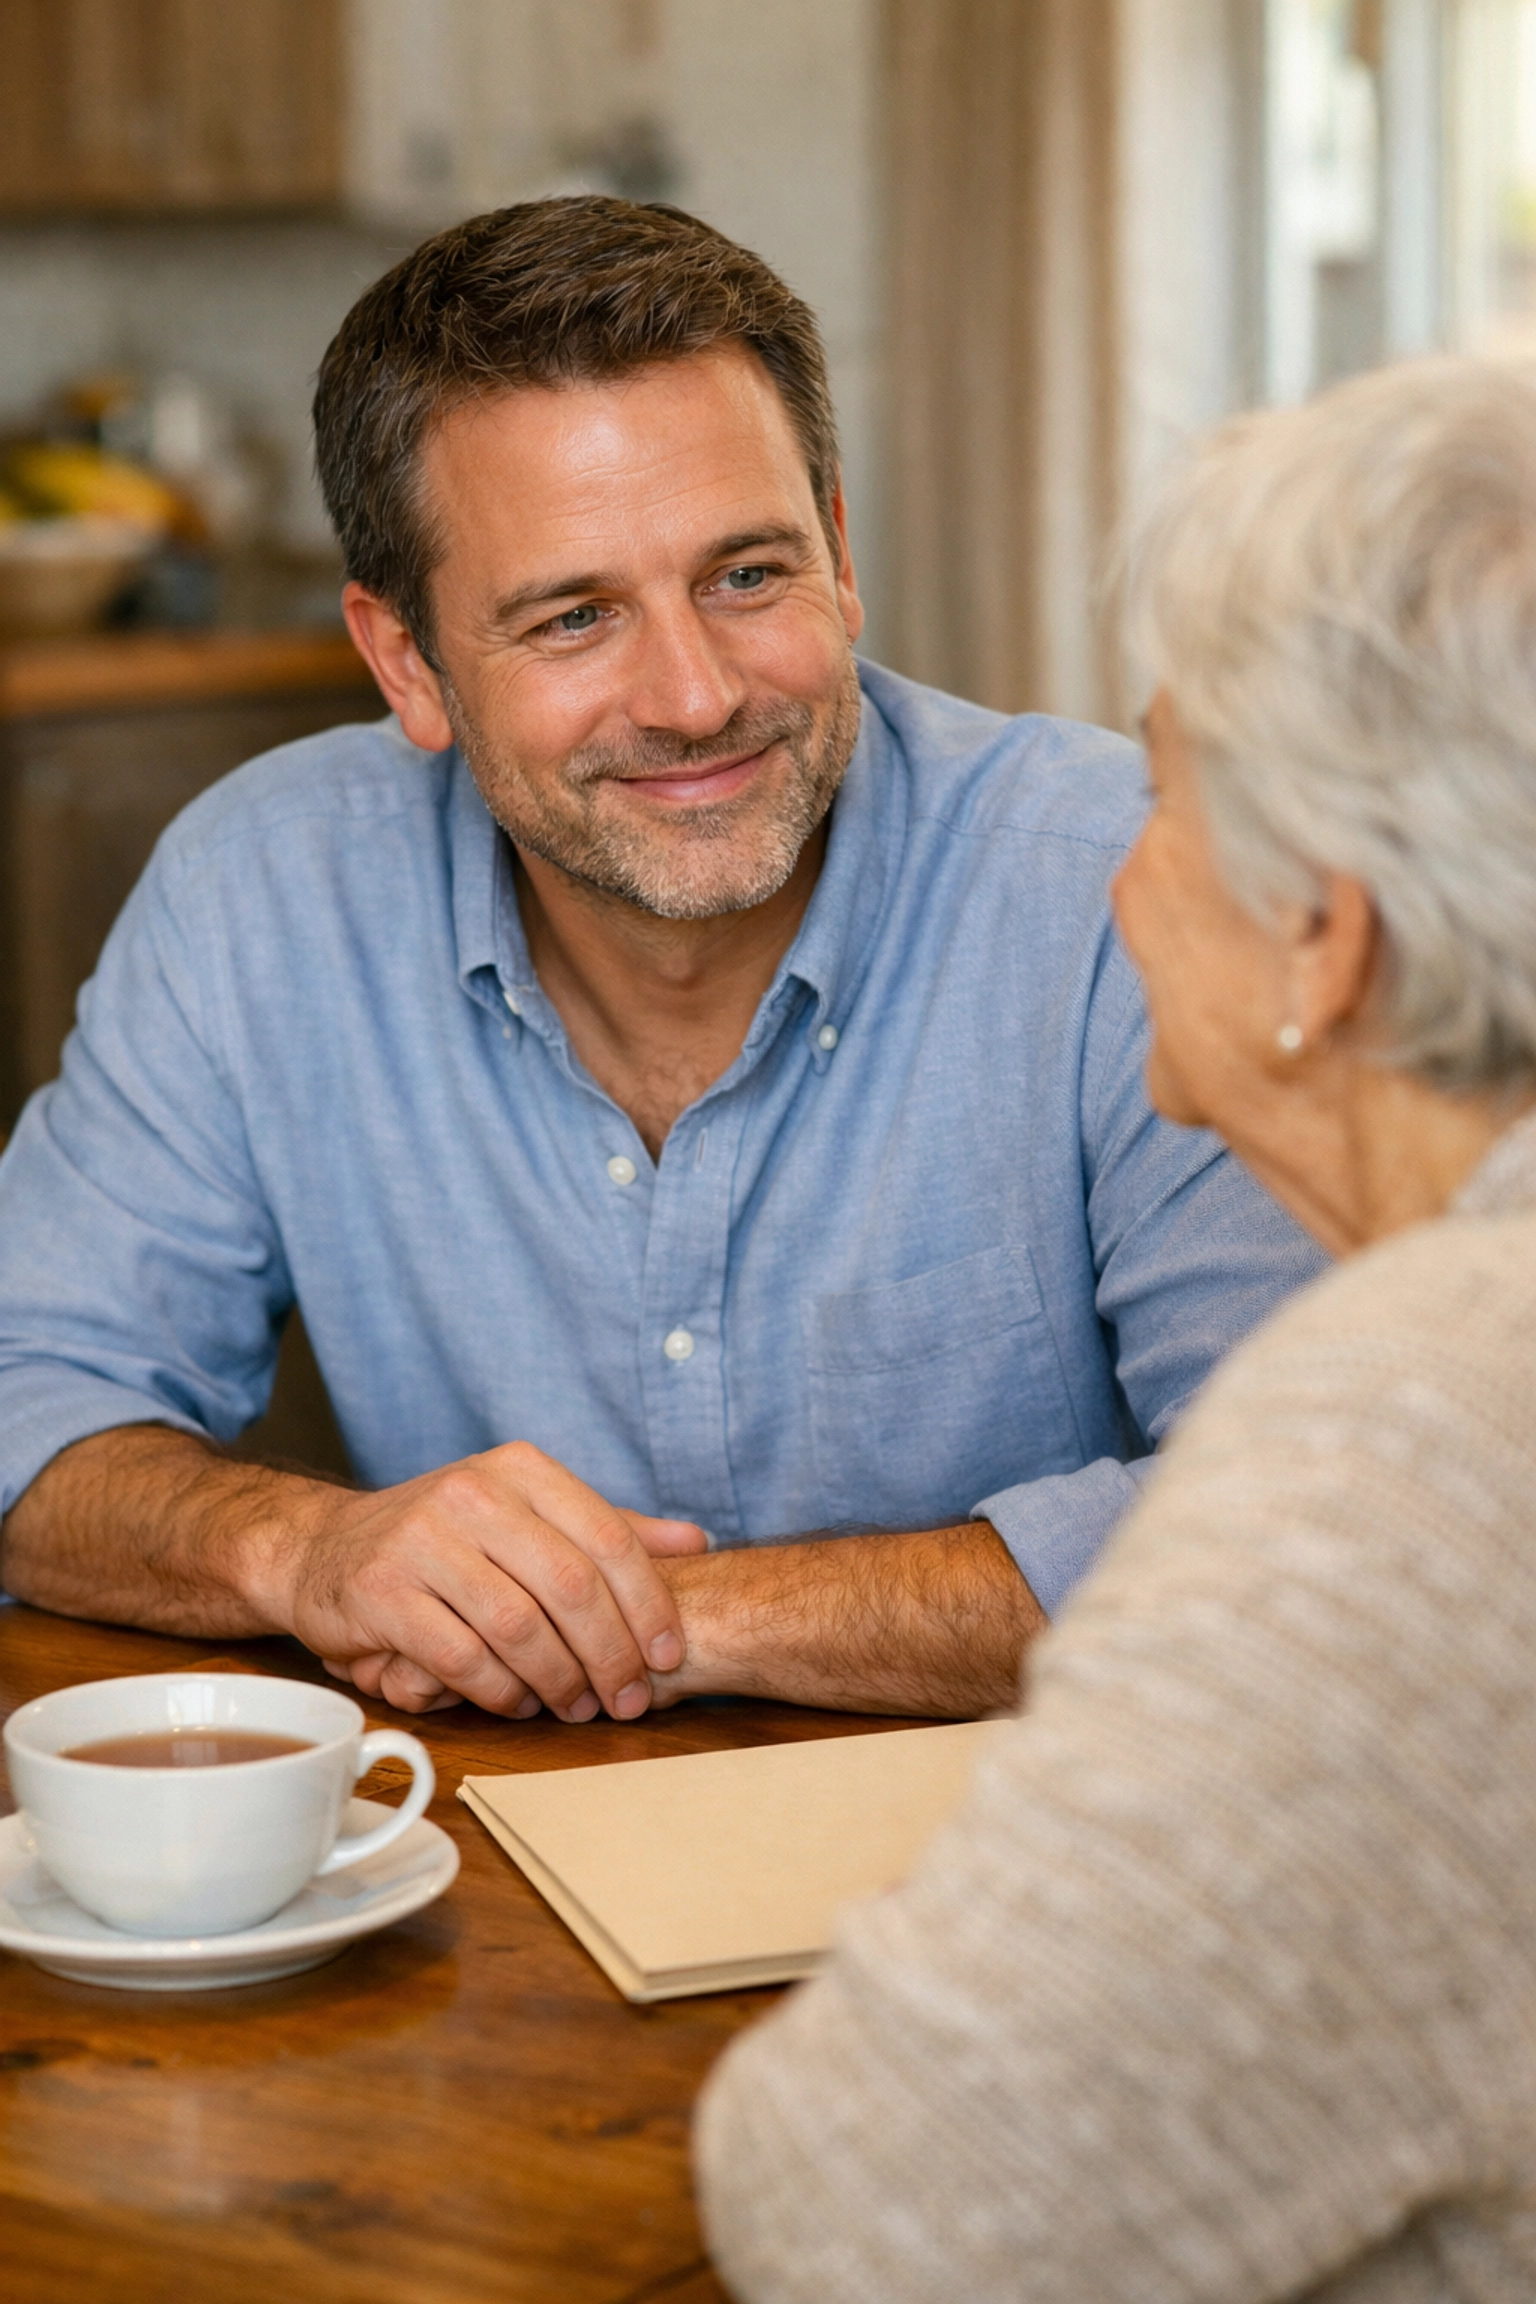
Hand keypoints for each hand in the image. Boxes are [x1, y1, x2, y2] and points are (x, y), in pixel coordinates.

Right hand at [256, 1440, 707, 1719]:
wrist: (322, 1549)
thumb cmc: (444, 1539)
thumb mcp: (526, 1514)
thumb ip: (606, 1528)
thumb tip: (696, 1542)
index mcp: (519, 1469)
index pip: (606, 1536)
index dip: (648, 1603)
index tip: (666, 1655)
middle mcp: (472, 1493)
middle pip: (570, 1586)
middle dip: (610, 1654)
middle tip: (626, 1698)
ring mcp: (421, 1541)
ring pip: (519, 1627)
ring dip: (558, 1680)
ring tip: (575, 1706)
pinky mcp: (382, 1593)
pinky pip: (463, 1658)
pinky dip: (501, 1692)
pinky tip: (518, 1703)